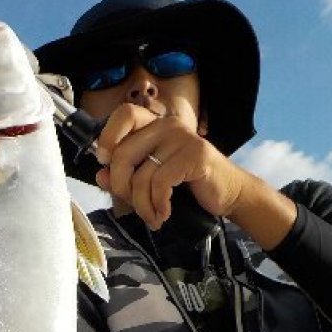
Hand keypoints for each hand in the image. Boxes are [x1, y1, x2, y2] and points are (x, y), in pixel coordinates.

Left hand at [93, 103, 245, 227]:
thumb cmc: (191, 185)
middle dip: (121, 186)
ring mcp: (183, 139)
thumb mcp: (153, 179)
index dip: (108, 137)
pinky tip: (164, 214)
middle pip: (124, 152)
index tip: (105, 163)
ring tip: (151, 217)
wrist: (230, 194)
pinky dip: (158, 204)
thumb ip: (127, 175)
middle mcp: (168, 125)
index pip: (124, 114)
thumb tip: (100, 176)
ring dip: (142, 204)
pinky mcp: (195, 156)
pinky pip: (161, 183)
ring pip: (142, 174)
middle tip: (131, 205)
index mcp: (156, 124)